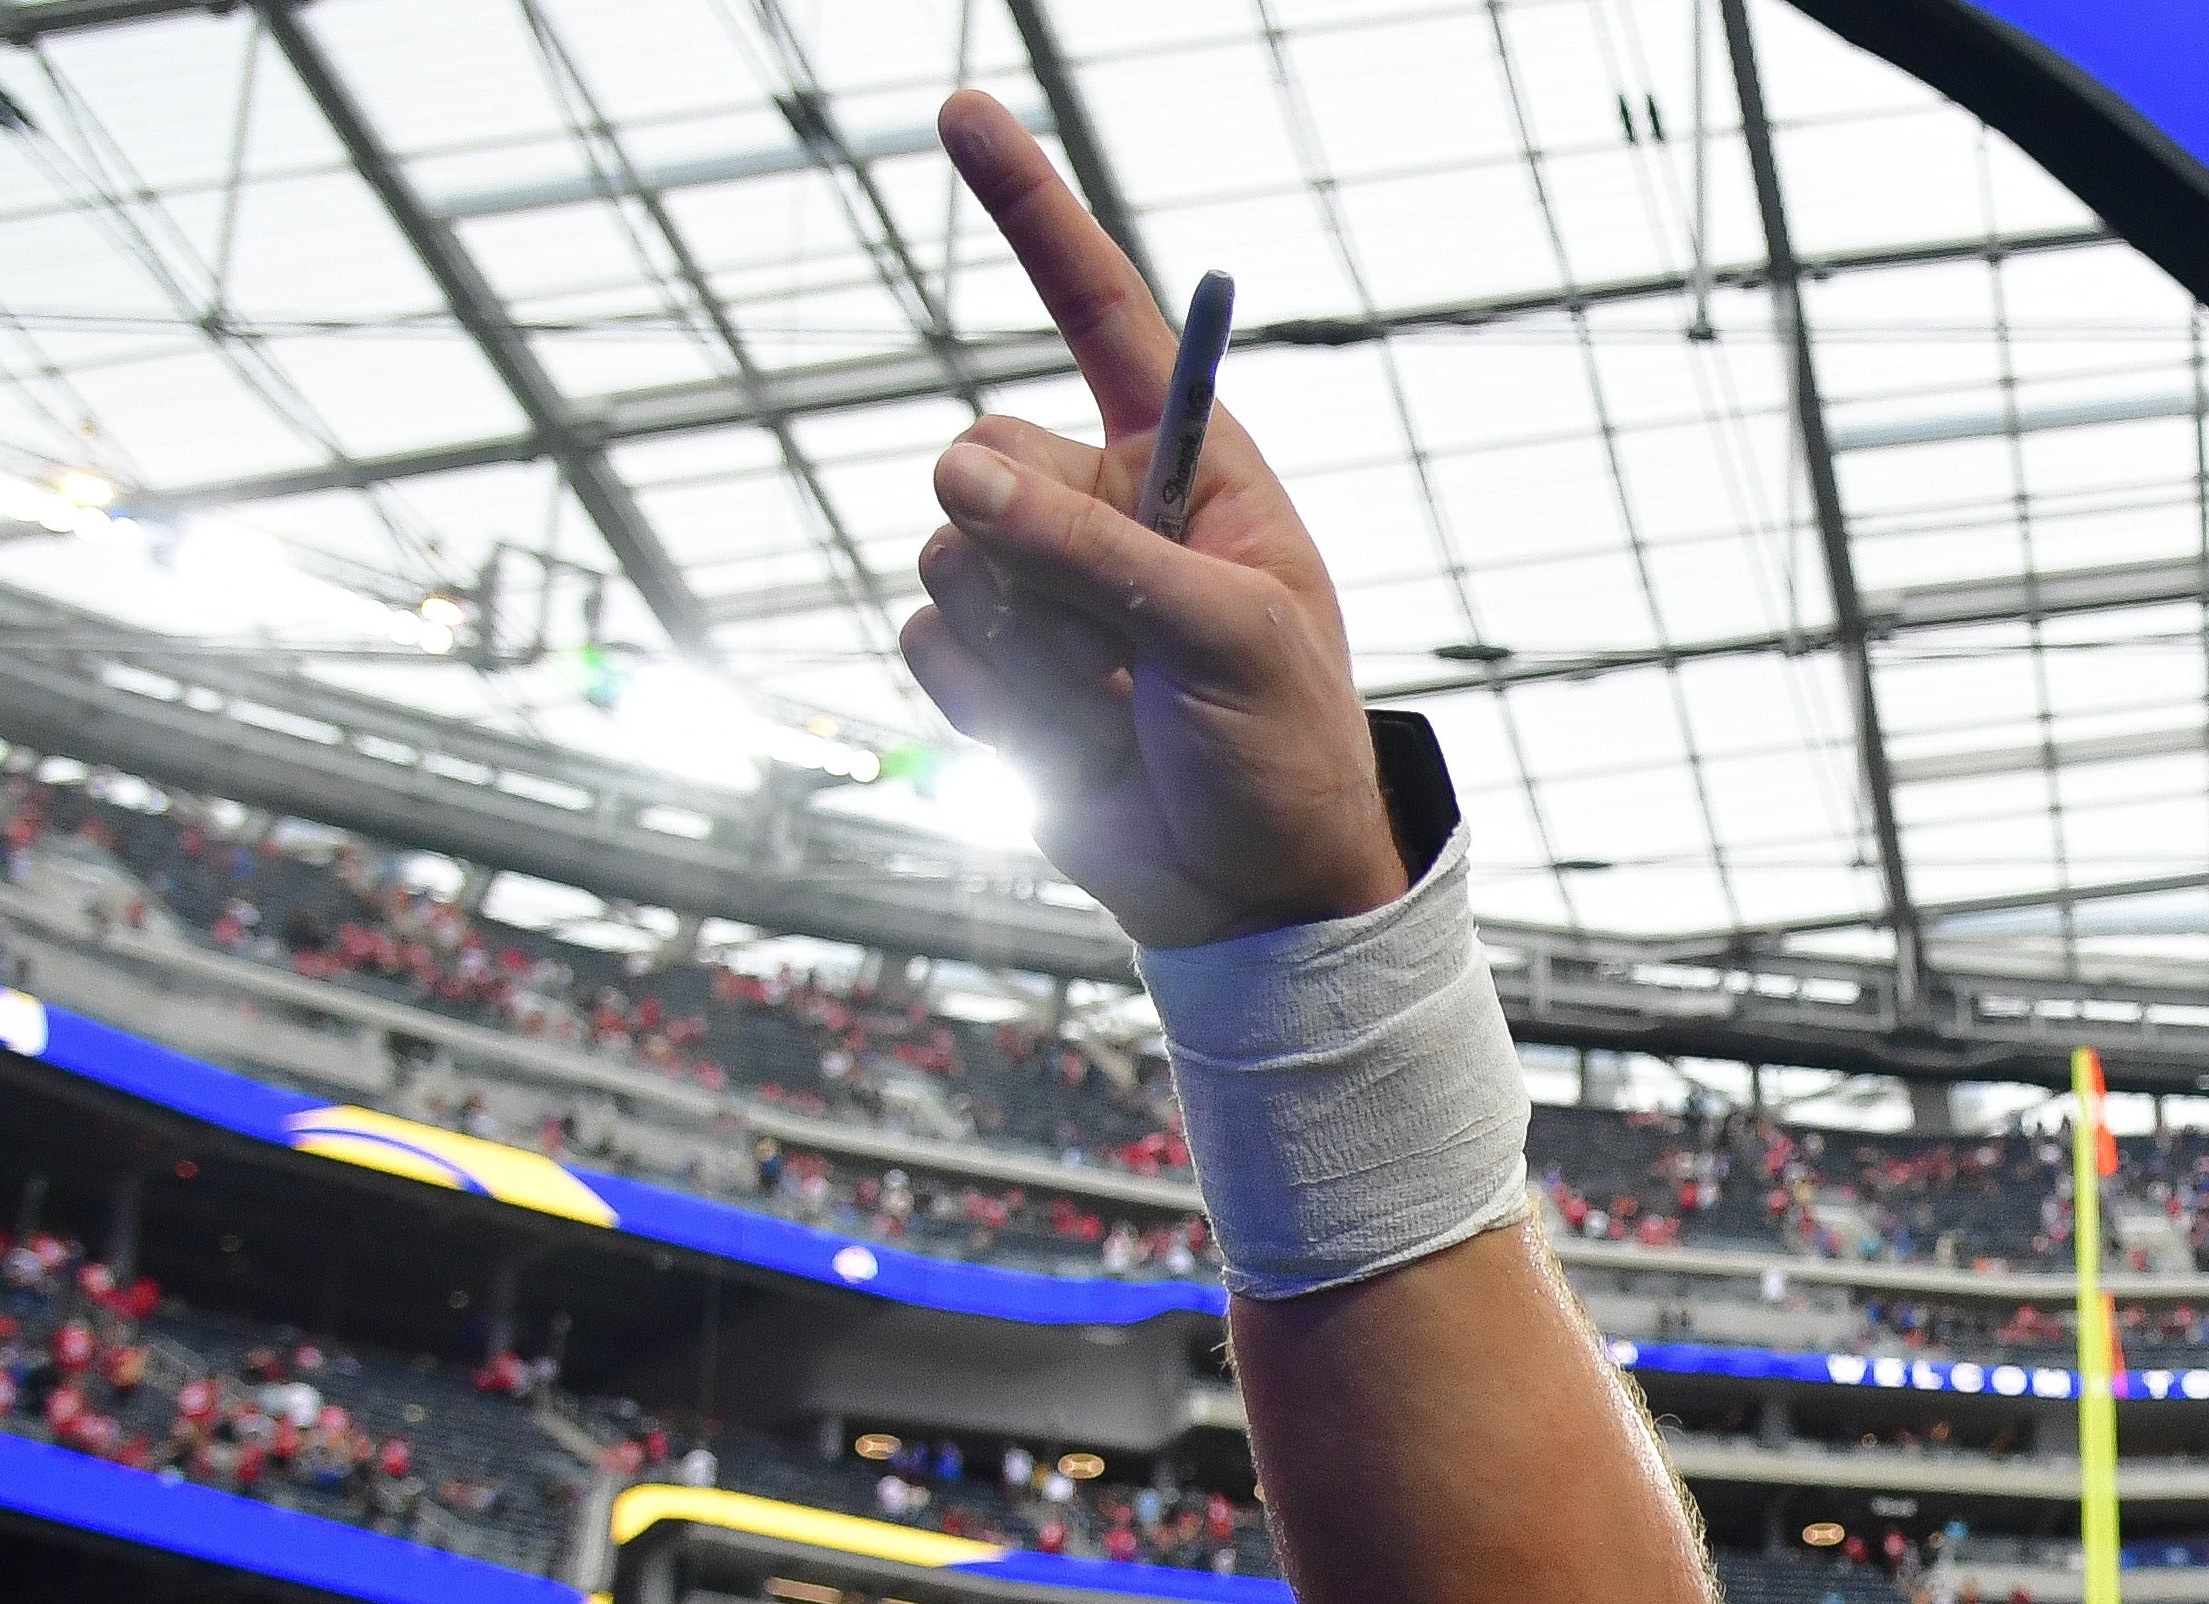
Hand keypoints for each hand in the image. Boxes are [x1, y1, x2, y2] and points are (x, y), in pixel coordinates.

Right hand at [906, 94, 1408, 948]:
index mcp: (1187, 465)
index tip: (961, 108)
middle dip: (1034, 553)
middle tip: (1124, 652)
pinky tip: (1072, 747)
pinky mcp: (988, 666)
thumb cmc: (1281, 750)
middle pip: (984, 453)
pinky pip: (927, 645)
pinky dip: (990, 707)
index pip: (1101, 312)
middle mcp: (1101, 504)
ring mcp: (1036, 584)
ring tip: (1114, 710)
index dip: (1032, 210)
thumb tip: (954, 466)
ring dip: (1023, 649)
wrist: (1255, 890)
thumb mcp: (1225, 638)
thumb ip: (1095, 549)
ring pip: (943, 555)